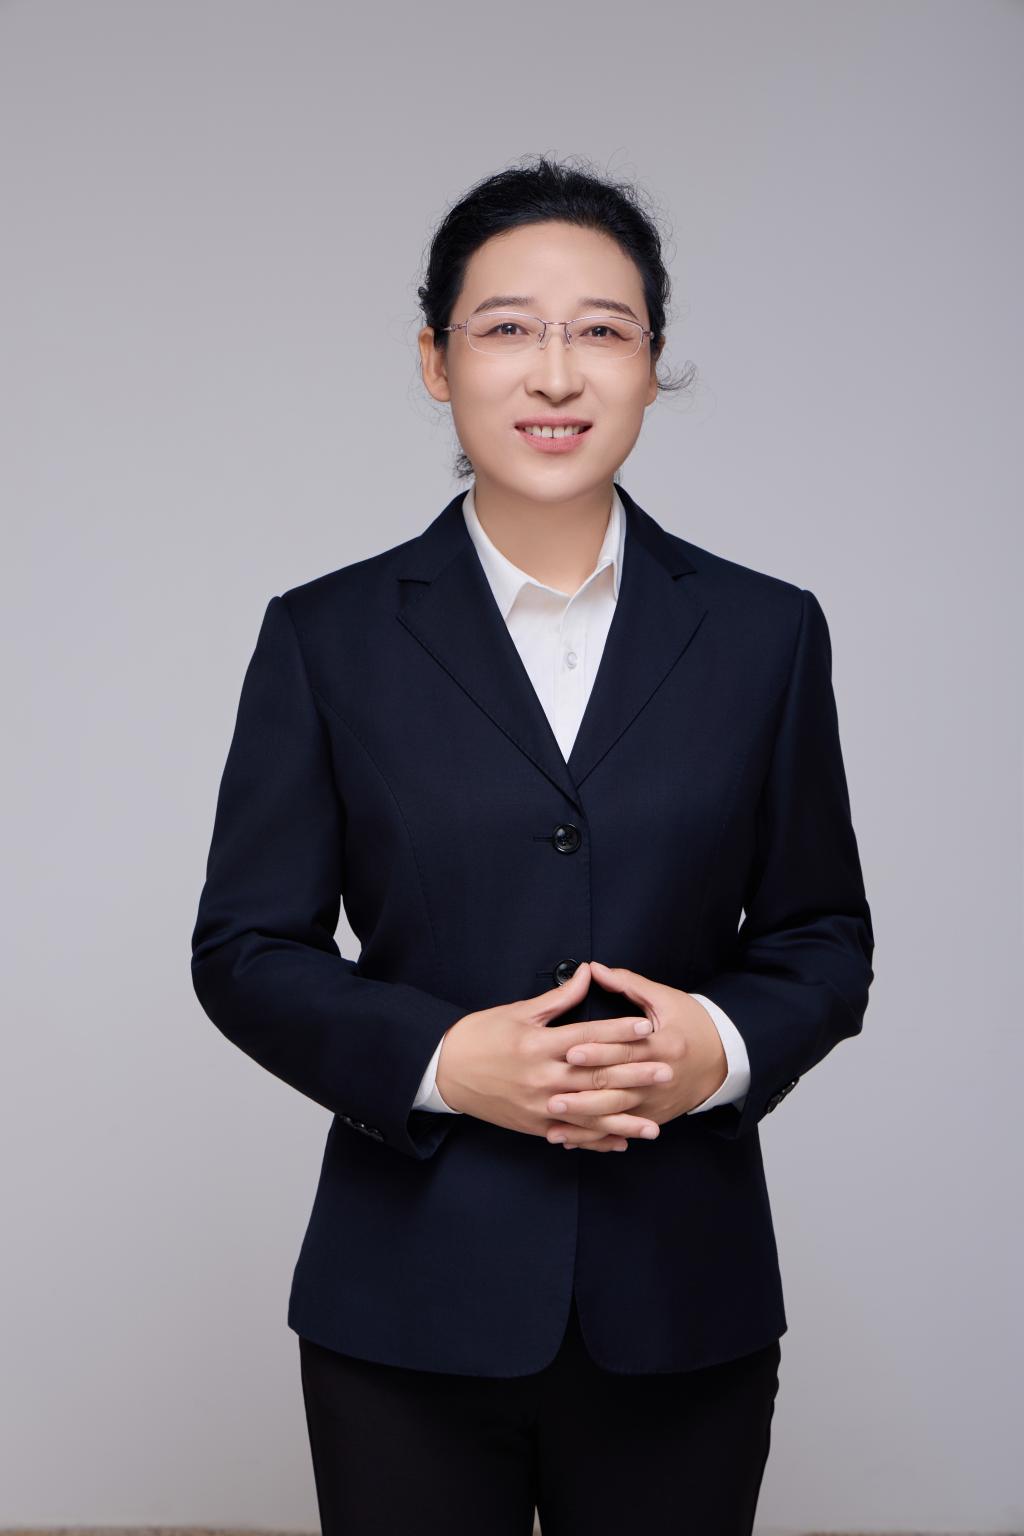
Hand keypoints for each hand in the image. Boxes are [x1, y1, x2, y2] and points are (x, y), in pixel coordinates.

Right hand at [434, 962, 673, 1149]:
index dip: (619, 1031)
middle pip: (595, 1076)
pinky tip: (621, 1142)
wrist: (444, 1070)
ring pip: (589, 1113)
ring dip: (624, 1119)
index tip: (647, 1027)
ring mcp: (538, 1105)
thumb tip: (586, 972)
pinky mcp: (533, 1124)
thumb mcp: (517, 1012)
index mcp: (539, 1045)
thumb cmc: (481, 1035)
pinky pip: (571, 1134)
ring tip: (653, 1124)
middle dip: (634, 1074)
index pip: (588, 1037)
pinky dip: (597, 1140)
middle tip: (665, 1071)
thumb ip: (558, 998)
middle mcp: (542, 1077)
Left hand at [543, 960, 727, 1150]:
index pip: (627, 1050)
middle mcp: (663, 1079)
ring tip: (555, 1121)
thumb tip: (593, 968)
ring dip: (585, 1121)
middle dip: (584, 1095)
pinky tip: (570, 1138)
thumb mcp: (665, 999)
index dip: (598, 1051)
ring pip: (617, 1115)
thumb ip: (628, 984)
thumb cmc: (692, 1022)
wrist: (725, 1057)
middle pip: (619, 1088)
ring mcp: (659, 1102)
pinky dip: (596, 1136)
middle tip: (552, 1097)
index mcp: (666, 1045)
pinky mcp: (655, 1117)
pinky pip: (621, 1129)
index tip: (569, 1051)